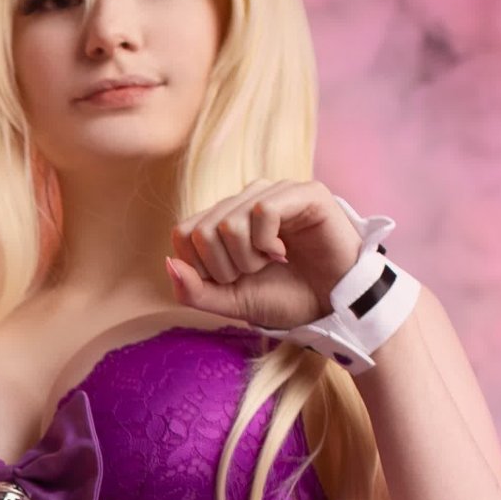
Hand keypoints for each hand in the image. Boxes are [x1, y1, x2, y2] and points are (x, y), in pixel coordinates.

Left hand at [166, 180, 366, 329]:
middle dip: (224, 268)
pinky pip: (262, 210)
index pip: (183, 233)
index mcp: (224, 220)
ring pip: (228, 222)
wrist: (332, 306)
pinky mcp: (304, 193)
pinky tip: (284, 251)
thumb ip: (195, 290)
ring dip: (247, 258)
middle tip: (255, 272)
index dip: (200, 268)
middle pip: (202, 231)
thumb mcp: (231, 302)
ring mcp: (274, 192)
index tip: (232, 279)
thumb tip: (169, 263)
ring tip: (272, 262)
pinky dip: (268, 241)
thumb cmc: (284, 298)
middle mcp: (245, 200)